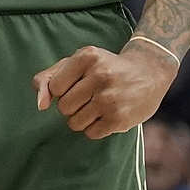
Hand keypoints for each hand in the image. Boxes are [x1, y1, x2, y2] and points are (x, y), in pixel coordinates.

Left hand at [33, 40, 178, 138]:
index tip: (76, 85)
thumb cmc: (104, 67)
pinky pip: (91, 133)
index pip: (54, 87)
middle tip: (88, 97)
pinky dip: (94, 128)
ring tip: (97, 107)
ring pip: (74, 122)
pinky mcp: (120, 118)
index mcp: (87, 56)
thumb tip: (40, 105)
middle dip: (71, 106)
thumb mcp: (76, 62)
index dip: (62, 90)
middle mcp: (100, 75)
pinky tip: (106, 115)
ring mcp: (111, 98)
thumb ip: (48, 78)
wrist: (149, 71)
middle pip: (63, 107)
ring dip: (81, 119)